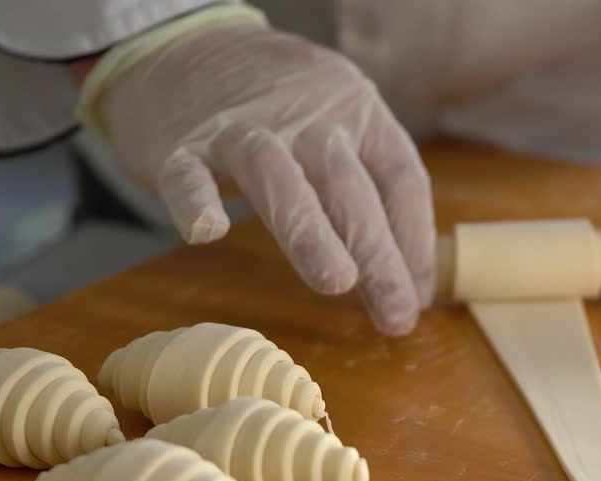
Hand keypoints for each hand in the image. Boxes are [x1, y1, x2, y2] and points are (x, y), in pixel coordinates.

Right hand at [94, 18, 434, 334]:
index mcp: (358, 112)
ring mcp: (243, 127)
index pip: (400, 177)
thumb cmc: (281, 111)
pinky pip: (187, 172)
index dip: (415, 240)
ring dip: (310, 232)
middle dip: (378, 255)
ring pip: (280, 178)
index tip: (419, 297)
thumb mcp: (340, 129)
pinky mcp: (182, 143)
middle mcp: (308, 116)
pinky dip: (194, 200)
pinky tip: (207, 231)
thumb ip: (373, 195)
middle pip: (349, 186)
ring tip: (336, 282)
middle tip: (396, 314)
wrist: (186, 46)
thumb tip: (413, 283)